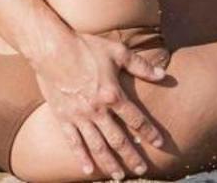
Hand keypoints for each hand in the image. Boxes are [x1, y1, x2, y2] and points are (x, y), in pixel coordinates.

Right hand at [29, 28, 168, 180]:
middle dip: (131, 156)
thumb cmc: (87, 47)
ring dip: (109, 163)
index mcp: (112, 94)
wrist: (52, 50)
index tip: (159, 145)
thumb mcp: (119, 52)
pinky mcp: (62, 118)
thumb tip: (164, 75)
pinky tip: (88, 170)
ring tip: (119, 176)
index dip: (149, 133)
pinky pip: (73, 143)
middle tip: (142, 170)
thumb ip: (142, 66)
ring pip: (96, 146)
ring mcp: (78, 116)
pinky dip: (81, 158)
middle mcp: (96, 110)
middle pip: (118, 139)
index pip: (136, 120)